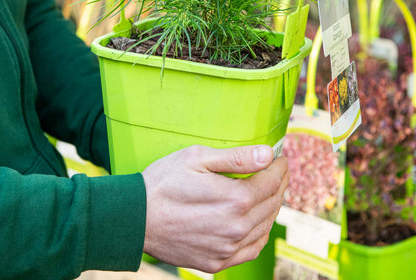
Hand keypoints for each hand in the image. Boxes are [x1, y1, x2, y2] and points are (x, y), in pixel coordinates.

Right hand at [142, 144, 288, 272]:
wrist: (135, 219)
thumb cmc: (163, 183)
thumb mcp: (197, 158)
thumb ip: (236, 158)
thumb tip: (267, 154)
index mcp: (235, 199)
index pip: (271, 181)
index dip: (279, 167)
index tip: (280, 158)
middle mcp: (237, 228)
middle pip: (272, 203)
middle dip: (278, 183)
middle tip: (277, 171)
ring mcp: (228, 248)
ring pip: (265, 225)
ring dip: (271, 206)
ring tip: (269, 191)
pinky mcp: (218, 262)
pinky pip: (252, 248)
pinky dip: (260, 232)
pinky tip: (257, 221)